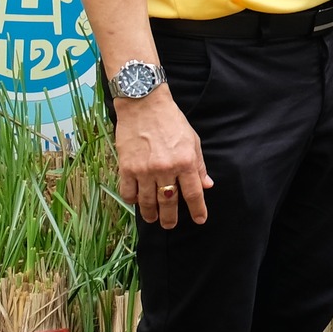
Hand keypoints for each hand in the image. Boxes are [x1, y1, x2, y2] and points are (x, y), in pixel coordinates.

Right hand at [115, 92, 211, 228]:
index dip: (197, 209)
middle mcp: (165, 169)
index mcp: (185, 161)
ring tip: (153, 219)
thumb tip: (206, 185)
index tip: (200, 220)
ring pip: (147, 202)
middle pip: (169, 202)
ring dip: (150, 214)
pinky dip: (132, 200)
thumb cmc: (172, 121)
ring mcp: (144, 170)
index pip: (193, 193)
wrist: (144, 105)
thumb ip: (198, 165)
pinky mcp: (126, 168)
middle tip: (170, 225)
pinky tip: (137, 202)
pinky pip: (128, 193)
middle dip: (170, 218)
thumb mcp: (193, 141)